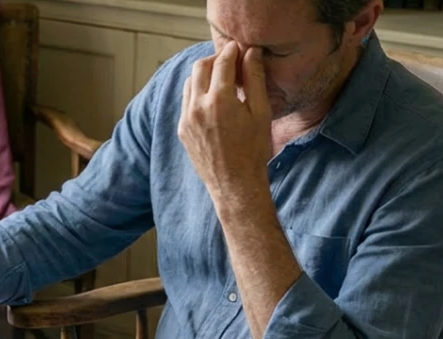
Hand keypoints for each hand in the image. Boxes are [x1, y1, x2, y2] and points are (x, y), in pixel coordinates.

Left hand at [178, 42, 271, 199]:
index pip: (222, 62)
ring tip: (222, 81)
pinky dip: (197, 92)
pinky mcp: (182, 130)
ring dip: (204, 75)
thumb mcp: (261, 112)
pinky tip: (213, 100)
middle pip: (200, 66)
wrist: (235, 185)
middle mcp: (198, 106)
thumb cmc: (253, 150)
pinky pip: (186, 101)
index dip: (232, 51)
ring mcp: (186, 119)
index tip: (240, 49)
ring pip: (190, 83)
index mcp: (220, 100)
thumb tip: (251, 53)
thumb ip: (254, 80)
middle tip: (230, 62)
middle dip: (215, 59)